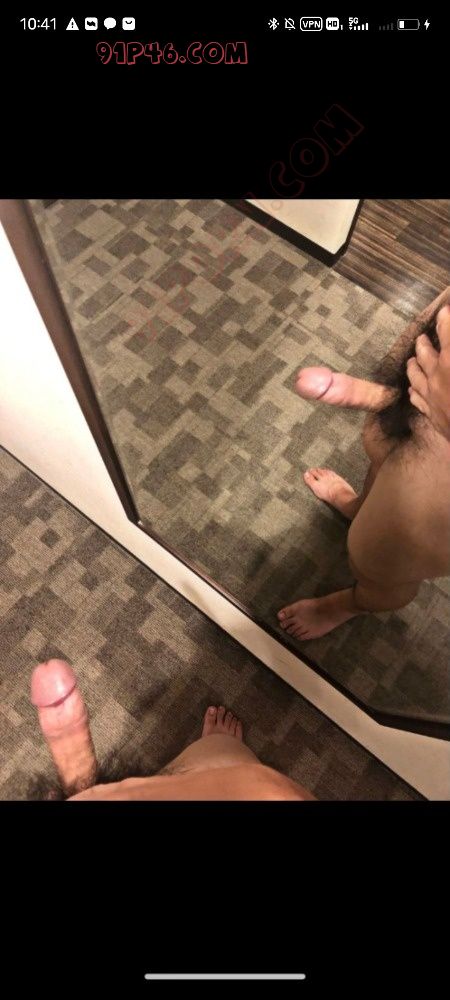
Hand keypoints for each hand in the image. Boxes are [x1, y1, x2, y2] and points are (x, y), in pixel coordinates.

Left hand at [407, 304, 449, 440]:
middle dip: (423, 342)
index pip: (446, 331)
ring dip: (413, 364)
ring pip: (415, 374)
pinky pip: (417, 398)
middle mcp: (438, 372)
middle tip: (421, 337)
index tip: (443, 311)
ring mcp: (431, 393)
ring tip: (411, 359)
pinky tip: (412, 390)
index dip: (445, 319)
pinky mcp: (430, 412)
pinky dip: (414, 391)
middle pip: (425, 352)